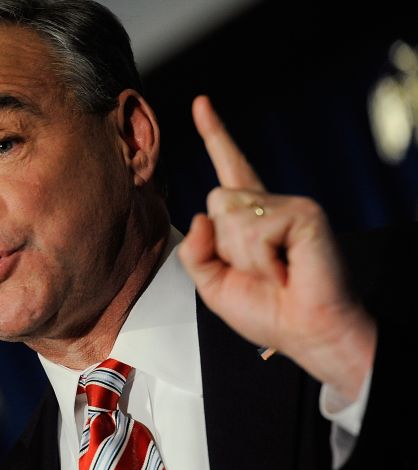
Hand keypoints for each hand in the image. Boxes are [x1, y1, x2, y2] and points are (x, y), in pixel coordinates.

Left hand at [178, 95, 376, 399]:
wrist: (306, 333)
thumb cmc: (268, 311)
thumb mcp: (212, 284)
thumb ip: (196, 251)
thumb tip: (202, 212)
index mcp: (247, 218)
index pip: (228, 168)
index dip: (214, 135)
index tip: (201, 103)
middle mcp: (268, 204)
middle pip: (216, 200)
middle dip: (224, 246)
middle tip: (259, 271)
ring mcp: (289, 205)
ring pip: (231, 214)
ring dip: (243, 256)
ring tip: (275, 271)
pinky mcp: (304, 213)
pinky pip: (255, 228)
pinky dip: (262, 258)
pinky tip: (286, 269)